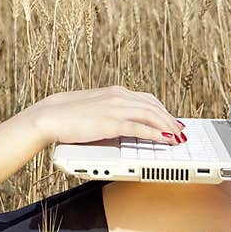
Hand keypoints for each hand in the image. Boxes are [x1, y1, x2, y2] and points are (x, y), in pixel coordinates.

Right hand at [28, 85, 184, 146]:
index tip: (172, 120)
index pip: (146, 99)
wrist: (49, 116)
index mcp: (114, 92)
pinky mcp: (111, 123)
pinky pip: (140, 128)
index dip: (163, 110)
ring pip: (151, 115)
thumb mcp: (93, 109)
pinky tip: (165, 140)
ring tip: (178, 138)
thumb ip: (109, 112)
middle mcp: (118, 96)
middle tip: (181, 131)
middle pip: (153, 106)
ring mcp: (115, 108)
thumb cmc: (66, 115)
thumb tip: (121, 123)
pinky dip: (156, 134)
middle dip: (170, 119)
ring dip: (168, 127)